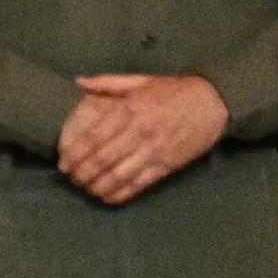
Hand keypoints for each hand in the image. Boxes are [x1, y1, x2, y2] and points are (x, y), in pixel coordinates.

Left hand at [55, 72, 227, 203]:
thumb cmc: (175, 90)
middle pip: (103, 159)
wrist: (214, 101)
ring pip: (119, 175)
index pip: (95, 136)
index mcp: (131, 108)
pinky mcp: (167, 165)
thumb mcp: (141, 81)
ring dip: (98, 186)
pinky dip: (121, 194)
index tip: (63, 163)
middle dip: (83, 172)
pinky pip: (139, 184)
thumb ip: (107, 84)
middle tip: (72, 179)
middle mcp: (140, 130)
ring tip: (86, 189)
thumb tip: (79, 81)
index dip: (76, 153)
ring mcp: (155, 150)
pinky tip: (108, 196)